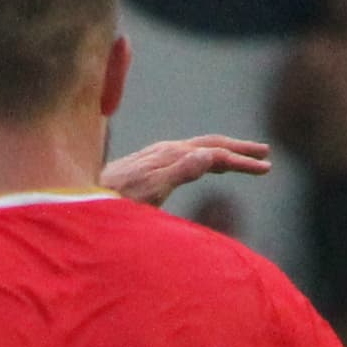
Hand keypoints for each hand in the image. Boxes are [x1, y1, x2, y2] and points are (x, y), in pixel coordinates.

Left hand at [102, 133, 272, 206]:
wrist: (79, 200)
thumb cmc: (115, 203)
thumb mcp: (150, 193)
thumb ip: (180, 173)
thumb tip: (211, 155)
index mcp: (171, 155)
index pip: (216, 153)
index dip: (242, 161)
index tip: (266, 169)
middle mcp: (165, 150)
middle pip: (210, 143)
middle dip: (239, 149)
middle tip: (266, 154)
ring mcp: (155, 155)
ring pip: (198, 147)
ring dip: (224, 152)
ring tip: (244, 158)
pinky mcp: (147, 163)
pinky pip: (185, 154)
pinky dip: (205, 157)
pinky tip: (205, 165)